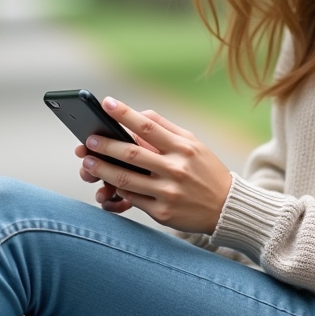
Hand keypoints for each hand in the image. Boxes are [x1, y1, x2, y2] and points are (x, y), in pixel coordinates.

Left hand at [75, 97, 232, 233]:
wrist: (226, 207)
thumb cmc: (205, 170)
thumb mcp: (193, 144)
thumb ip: (166, 128)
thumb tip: (139, 114)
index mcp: (183, 148)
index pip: (148, 126)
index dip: (125, 114)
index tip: (106, 103)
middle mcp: (176, 169)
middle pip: (131, 153)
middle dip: (105, 145)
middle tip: (88, 140)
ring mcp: (168, 192)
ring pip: (126, 179)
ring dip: (103, 169)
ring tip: (88, 162)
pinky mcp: (162, 212)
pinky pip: (133, 199)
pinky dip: (118, 190)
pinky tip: (108, 183)